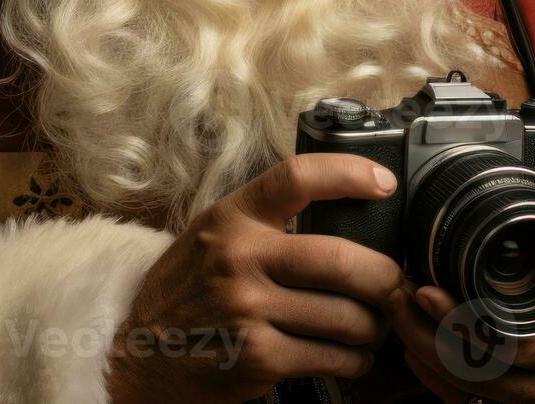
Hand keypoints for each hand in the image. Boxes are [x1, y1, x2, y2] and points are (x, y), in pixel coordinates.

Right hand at [107, 154, 406, 403]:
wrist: (137, 356)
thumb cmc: (186, 291)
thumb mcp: (213, 235)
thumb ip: (266, 221)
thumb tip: (346, 214)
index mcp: (233, 216)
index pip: (297, 177)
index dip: (349, 174)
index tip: (384, 185)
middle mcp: (239, 257)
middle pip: (341, 259)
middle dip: (385, 279)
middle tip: (397, 286)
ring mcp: (248, 309)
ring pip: (345, 315)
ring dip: (374, 327)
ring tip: (374, 327)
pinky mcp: (257, 356)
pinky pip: (331, 357)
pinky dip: (354, 361)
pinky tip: (352, 357)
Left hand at [387, 178, 534, 403]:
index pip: (505, 348)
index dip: (462, 324)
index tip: (427, 291)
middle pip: (470, 374)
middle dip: (425, 335)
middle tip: (396, 297)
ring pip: (462, 392)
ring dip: (425, 355)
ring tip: (397, 315)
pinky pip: (466, 403)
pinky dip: (437, 378)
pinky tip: (414, 349)